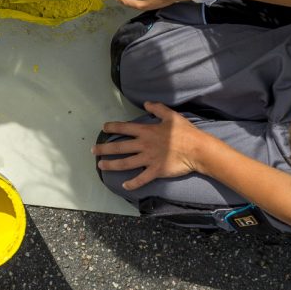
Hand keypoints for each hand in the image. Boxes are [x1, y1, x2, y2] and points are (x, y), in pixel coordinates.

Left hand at [92, 102, 214, 190]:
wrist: (197, 149)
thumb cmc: (185, 131)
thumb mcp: (171, 115)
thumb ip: (157, 108)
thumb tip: (146, 103)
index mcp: (146, 131)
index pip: (124, 128)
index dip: (112, 127)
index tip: (103, 128)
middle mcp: (143, 145)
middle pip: (119, 147)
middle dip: (104, 149)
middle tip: (93, 150)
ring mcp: (148, 159)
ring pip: (125, 163)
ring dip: (111, 165)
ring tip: (101, 166)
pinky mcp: (155, 171)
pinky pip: (141, 178)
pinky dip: (132, 184)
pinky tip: (124, 186)